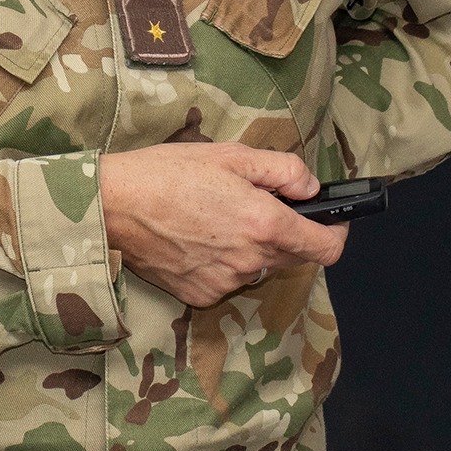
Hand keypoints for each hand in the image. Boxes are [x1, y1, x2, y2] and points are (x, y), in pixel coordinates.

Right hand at [98, 142, 349, 306]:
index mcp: (265, 224)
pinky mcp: (201, 295)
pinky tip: (196, 237)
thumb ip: (283, 171)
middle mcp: (251, 261)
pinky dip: (222, 261)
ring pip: (257, 267)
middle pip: (291, 256)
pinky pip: (227, 279)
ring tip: (215, 217)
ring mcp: (225, 282)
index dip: (336, 232)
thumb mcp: (231, 156)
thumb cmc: (168, 173)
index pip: (326, 248)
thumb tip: (311, 188)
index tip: (332, 220)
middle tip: (254, 203)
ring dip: (251, 247)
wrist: (114, 206)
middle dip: (285, 232)